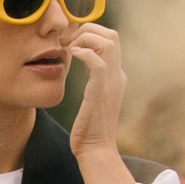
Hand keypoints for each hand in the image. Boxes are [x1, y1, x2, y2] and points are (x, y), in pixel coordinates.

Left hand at [63, 22, 166, 183]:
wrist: (95, 153)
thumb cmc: (88, 130)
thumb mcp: (91, 99)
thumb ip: (90, 80)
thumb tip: (76, 63)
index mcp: (115, 76)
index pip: (110, 40)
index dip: (89, 33)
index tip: (69, 43)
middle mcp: (117, 75)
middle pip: (112, 34)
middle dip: (88, 30)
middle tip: (68, 43)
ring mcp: (111, 82)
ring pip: (107, 41)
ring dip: (84, 38)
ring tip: (68, 49)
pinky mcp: (101, 91)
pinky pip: (96, 60)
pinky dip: (82, 53)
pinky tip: (69, 59)